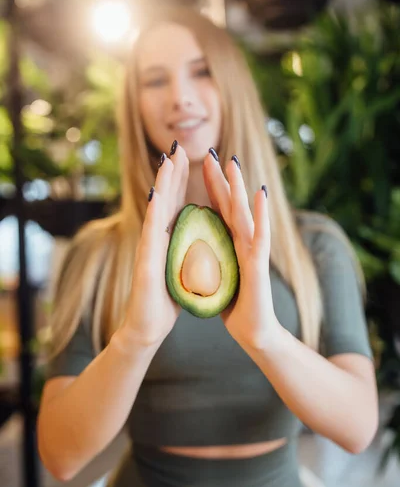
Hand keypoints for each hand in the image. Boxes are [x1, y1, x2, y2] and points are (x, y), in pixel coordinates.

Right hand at [120, 144, 188, 350]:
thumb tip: (197, 242)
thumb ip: (185, 254)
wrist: (147, 328)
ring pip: (158, 211)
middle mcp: (157, 240)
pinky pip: (152, 233)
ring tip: (168, 161)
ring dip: (163, 185)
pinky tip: (156, 194)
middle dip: (172, 174)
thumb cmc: (164, 301)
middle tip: (177, 148)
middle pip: (167, 201)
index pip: (177, 205)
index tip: (188, 158)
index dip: (182, 182)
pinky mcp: (146, 263)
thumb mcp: (181, 271)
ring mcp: (149, 249)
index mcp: (169, 241)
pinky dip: (155, 212)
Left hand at [203, 152, 281, 353]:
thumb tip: (196, 249)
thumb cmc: (235, 307)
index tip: (199, 165)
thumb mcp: (216, 276)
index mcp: (230, 245)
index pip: (218, 211)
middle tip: (212, 153)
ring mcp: (253, 251)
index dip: (210, 188)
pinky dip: (260, 214)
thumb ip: (211, 260)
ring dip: (239, 187)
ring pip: (245, 214)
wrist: (253, 332)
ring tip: (234, 163)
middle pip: (230, 205)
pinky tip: (259, 193)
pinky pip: (260, 235)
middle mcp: (243, 243)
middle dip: (220, 179)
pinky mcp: (259, 264)